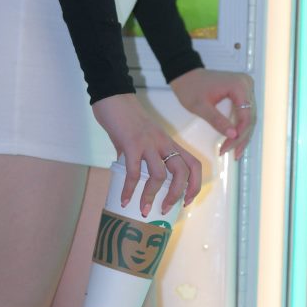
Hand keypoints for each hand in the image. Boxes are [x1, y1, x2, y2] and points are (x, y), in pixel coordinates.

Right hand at [91, 93, 201, 216]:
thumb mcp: (141, 138)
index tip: (186, 201)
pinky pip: (133, 172)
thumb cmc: (125, 118)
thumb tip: (133, 178)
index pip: (193, 164)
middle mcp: (163, 143)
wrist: (112, 97)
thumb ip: (139, 156)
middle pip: (183, 171)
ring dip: (151, 196)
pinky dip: (129, 189)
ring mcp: (148, 143)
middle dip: (177, 194)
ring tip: (143, 209)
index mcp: (168, 142)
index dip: (195, 185)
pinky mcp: (131, 144)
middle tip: (165, 209)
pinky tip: (124, 199)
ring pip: (160, 175)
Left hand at [168, 67, 255, 161]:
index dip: (239, 134)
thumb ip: (217, 120)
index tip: (228, 148)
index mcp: (239, 86)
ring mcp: (246, 87)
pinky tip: (235, 140)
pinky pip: (245, 112)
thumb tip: (233, 136)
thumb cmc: (190, 88)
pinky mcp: (242, 92)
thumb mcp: (200, 107)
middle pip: (250, 117)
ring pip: (249, 116)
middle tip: (233, 154)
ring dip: (242, 134)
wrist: (185, 75)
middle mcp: (246, 84)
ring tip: (235, 152)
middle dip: (241, 137)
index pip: (246, 115)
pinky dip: (240, 126)